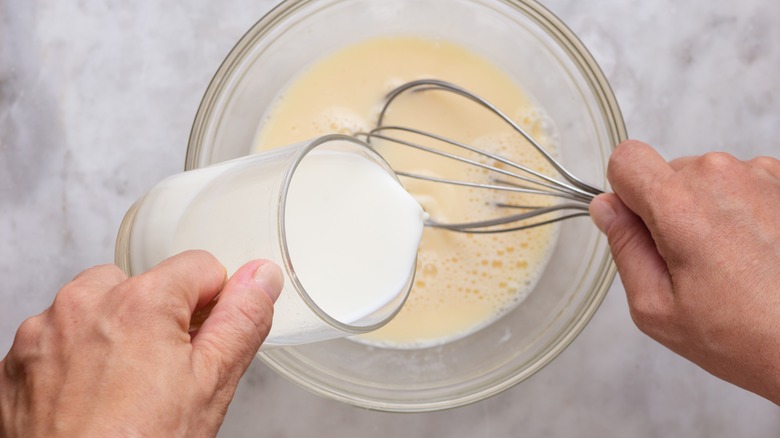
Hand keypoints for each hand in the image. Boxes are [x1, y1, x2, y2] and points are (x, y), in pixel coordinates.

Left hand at [0, 250, 282, 436]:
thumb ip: (242, 320)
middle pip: (145, 284)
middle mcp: (84, 304)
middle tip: (165, 373)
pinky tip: (92, 397)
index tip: (203, 343)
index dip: (213, 305)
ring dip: (116, 333)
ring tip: (126, 389)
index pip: (200, 267)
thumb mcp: (212, 384)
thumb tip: (260, 277)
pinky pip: (60, 336)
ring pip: (99, 307)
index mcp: (140, 301)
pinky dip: (77, 357)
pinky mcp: (17, 360)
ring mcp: (43, 332)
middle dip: (160, 318)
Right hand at [589, 140, 779, 403]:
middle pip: (667, 173)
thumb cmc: (746, 335)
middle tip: (691, 263)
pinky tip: (755, 253)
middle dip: (668, 210)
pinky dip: (742, 211)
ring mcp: (761, 175)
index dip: (624, 192)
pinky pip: (743, 185)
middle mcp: (720, 176)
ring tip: (731, 262)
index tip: (638, 224)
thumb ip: (624, 248)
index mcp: (678, 205)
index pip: (626, 159)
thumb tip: (607, 209)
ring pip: (706, 180)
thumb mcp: (657, 307)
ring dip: (708, 210)